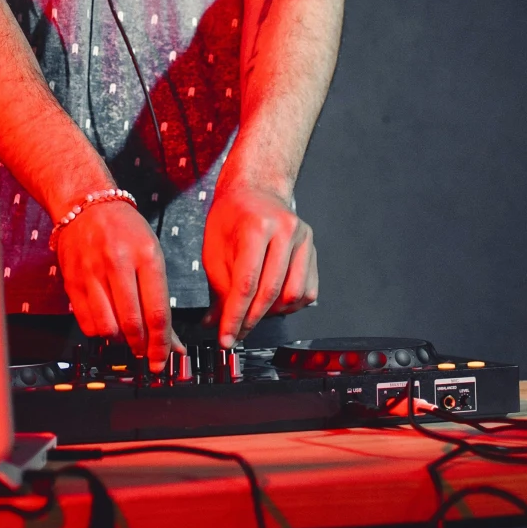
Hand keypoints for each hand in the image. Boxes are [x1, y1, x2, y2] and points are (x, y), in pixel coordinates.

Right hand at [53, 198, 184, 371]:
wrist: (87, 204)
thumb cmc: (125, 230)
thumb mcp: (152, 254)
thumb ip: (160, 299)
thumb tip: (172, 342)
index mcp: (145, 255)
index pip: (156, 312)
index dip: (162, 344)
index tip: (164, 359)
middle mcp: (117, 263)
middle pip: (132, 323)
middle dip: (142, 347)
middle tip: (146, 353)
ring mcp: (91, 272)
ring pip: (108, 328)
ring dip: (120, 341)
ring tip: (126, 336)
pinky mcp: (72, 281)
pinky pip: (87, 323)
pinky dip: (99, 332)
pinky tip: (107, 324)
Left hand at [200, 178, 317, 344]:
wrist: (255, 190)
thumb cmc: (232, 216)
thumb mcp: (214, 248)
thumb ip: (218, 288)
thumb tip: (216, 323)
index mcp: (256, 225)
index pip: (246, 283)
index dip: (235, 317)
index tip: (226, 337)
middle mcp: (284, 229)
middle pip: (270, 292)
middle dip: (251, 320)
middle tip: (236, 333)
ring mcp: (302, 238)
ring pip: (292, 296)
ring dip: (271, 314)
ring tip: (253, 313)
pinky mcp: (312, 249)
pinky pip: (307, 291)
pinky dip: (289, 305)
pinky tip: (272, 302)